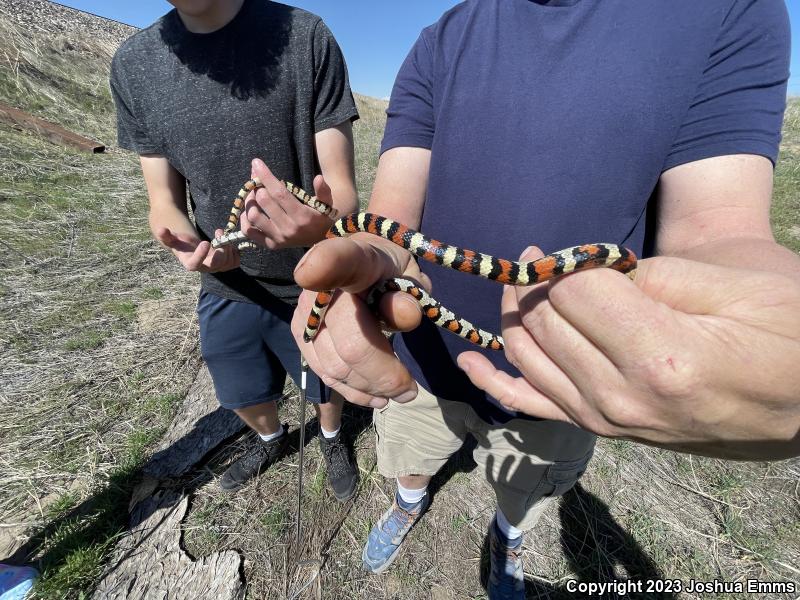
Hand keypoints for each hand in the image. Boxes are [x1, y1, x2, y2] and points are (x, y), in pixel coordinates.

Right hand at [154, 227, 239, 272]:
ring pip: (227, 264)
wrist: (192, 247)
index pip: (194, 265)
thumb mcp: (172, 238)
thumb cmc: (181, 242)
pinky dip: (235, 253)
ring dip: (228, 247)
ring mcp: (215, 267)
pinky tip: (228, 242)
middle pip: (215, 266)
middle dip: (220, 251)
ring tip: (220, 233)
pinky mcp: (225, 264)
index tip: (205, 242)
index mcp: (189, 262)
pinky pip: (234, 263)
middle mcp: (203, 267)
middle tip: (219, 233)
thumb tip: (161, 229)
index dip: (200, 256)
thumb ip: (166, 236)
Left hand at [239, 158, 336, 248]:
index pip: (279, 193)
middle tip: (257, 180)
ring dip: (249, 201)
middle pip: (264, 202)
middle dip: (257, 186)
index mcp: (302, 216)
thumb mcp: (327, 204)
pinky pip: (249, 232)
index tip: (256, 163)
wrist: (322, 241)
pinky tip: (248, 209)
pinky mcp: (271, 245)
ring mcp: (278, 239)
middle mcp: (289, 229)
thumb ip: (324, 191)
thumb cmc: (322, 218)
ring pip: (254, 216)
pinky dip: (244, 219)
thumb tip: (318, 178)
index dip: (266, 176)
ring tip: (253, 193)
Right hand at [291, 234, 430, 407]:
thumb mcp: (410, 275)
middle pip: (349, 343)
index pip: (336, 259)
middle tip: (411, 390)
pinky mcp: (302, 335)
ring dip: (370, 388)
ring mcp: (305, 313)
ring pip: (336, 367)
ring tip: (399, 393)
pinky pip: (325, 374)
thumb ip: (410, 293)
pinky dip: (354, 391)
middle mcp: (320, 286)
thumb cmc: (391, 270)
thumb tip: (406, 314)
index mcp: (354, 258)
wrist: (365, 262)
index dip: (323, 264)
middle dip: (384, 376)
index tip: (312, 273)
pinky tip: (376, 396)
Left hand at [458, 246, 799, 459]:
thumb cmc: (789, 330)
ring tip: (524, 284)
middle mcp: (621, 397)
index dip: (560, 261)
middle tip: (537, 257)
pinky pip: (533, 404)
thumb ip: (655, 272)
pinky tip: (470, 361)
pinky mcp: (602, 428)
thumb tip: (584, 265)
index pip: (573, 291)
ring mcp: (607, 420)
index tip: (560, 247)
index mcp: (659, 356)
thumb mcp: (739, 283)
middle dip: (533, 282)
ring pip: (529, 355)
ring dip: (516, 314)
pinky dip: (497, 380)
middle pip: (545, 322)